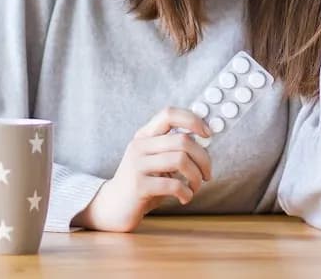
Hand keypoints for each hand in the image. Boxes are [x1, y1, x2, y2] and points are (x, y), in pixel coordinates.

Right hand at [72, 107, 213, 231]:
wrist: (112, 206)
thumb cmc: (142, 183)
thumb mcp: (155, 160)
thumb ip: (173, 149)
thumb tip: (204, 140)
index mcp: (145, 136)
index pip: (169, 114)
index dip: (193, 120)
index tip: (207, 134)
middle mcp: (139, 146)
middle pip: (183, 140)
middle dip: (203, 159)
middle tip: (207, 174)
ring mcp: (137, 165)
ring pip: (181, 160)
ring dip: (196, 177)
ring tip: (194, 188)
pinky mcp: (139, 186)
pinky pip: (173, 185)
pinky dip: (186, 192)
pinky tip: (184, 198)